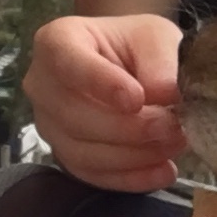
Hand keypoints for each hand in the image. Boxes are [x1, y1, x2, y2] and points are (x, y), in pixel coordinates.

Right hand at [24, 15, 187, 191]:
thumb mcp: (157, 38)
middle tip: (173, 127)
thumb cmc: (137, 45)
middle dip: (129, 127)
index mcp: (57, 41)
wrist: (130, 65)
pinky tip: (163, 171)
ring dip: (134, 155)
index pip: (67, 62)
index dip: (100, 83)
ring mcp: (49, 125)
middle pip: (74, 115)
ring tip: (175, 144)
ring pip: (83, 151)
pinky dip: (130, 178)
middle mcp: (42, 85)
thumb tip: (166, 95)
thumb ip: (162, 63)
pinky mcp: (65, 156)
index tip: (137, 99)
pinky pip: (93, 174)